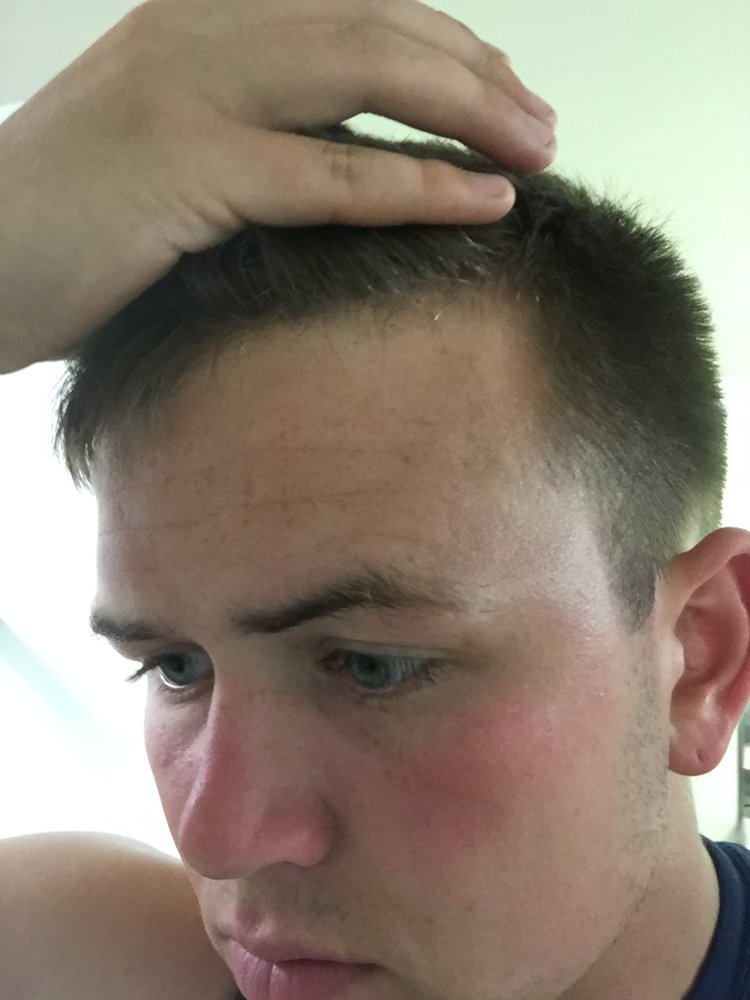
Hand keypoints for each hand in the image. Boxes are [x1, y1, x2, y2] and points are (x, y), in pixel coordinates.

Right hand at [0, 0, 555, 372]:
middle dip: (477, 74)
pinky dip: (417, 185)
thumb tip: (329, 158)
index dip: (447, 49)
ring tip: (540, 152)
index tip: (504, 98)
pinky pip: (328, 173)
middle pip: (378, 28)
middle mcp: (201, 32)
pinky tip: (488, 201)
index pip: (355, 9)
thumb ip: (245, 129)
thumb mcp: (161, 146)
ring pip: (366, 77)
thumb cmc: (64, 225)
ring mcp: (192, 93)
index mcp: (200, 18)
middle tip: (543, 128)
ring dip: (470, 112)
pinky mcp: (185, 169)